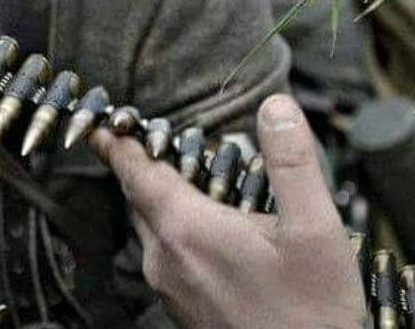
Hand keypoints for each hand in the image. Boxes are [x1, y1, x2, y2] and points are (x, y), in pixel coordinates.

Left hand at [90, 94, 365, 328]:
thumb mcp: (316, 231)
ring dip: (160, 201)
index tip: (99, 124)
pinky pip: (165, 256)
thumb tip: (275, 107)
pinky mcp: (181, 309)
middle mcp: (164, 258)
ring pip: (151, 229)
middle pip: (139, 198)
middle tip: (153, 143)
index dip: (117, 144)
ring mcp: (169, 287)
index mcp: (185, 228)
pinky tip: (208, 232)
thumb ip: (291, 163)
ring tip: (186, 181)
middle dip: (142, 167)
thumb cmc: (313, 314)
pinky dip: (175, 232)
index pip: (135, 172)